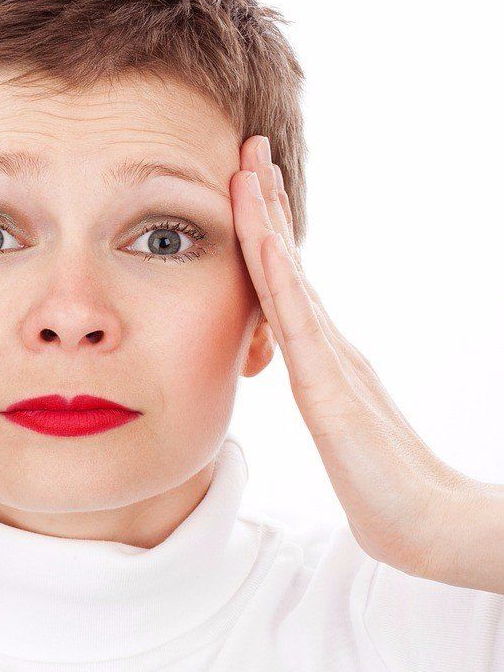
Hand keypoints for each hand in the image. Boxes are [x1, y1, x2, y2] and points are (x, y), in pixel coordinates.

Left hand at [230, 134, 466, 580]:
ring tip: (249, 168)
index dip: (266, 231)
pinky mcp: (331, 389)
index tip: (247, 183)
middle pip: (289, 263)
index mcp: (324, 355)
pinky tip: (263, 241)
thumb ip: (329, 401)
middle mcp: (328, 346)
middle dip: (267, 203)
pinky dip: (279, 278)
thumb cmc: (384, 489)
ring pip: (290, 279)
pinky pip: (300, 324)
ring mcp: (332, 361)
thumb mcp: (342, 433)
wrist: (424, 524)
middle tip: (249, 147)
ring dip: (266, 222)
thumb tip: (313, 384)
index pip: (286, 282)